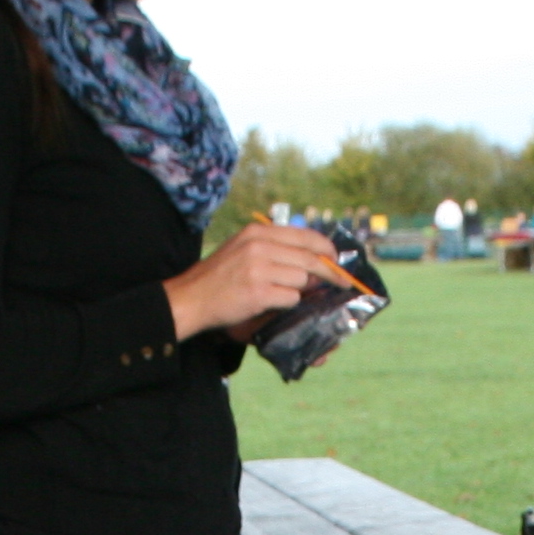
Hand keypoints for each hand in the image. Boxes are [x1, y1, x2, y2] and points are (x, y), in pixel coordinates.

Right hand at [165, 222, 343, 341]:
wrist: (192, 297)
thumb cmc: (220, 276)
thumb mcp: (244, 248)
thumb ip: (275, 248)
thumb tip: (314, 259)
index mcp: (258, 232)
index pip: (305, 236)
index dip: (327, 249)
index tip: (336, 259)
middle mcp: (259, 246)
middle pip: (311, 258)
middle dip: (329, 273)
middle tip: (341, 283)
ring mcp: (259, 269)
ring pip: (302, 279)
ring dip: (299, 290)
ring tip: (279, 292)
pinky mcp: (258, 292)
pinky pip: (291, 298)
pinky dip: (286, 303)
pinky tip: (269, 302)